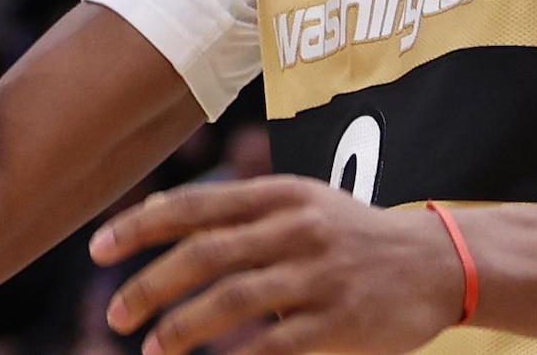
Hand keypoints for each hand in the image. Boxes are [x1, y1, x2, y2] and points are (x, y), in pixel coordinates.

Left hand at [91, 176, 465, 354]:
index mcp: (277, 195)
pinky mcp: (342, 321)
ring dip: (184, 328)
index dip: (139, 227)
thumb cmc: (349, 232)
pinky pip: (277, 342)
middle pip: (204, 256)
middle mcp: (295, 229)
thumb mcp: (296, 201)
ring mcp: (319, 275)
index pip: (193, 207)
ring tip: (152, 348)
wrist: (439, 262)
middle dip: (150, 287)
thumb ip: (232, 209)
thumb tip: (154, 210)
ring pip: (234, 300)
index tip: (97, 249)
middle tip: (115, 314)